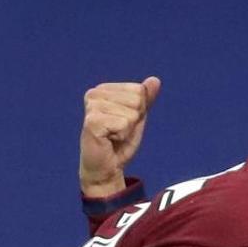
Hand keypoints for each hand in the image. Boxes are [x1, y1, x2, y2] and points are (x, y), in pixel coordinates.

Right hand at [79, 77, 160, 196]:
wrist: (106, 166)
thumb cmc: (120, 141)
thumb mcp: (137, 117)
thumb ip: (145, 98)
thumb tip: (155, 80)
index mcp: (103, 89)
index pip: (139, 90)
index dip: (139, 110)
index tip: (124, 122)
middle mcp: (94, 94)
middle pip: (137, 100)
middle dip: (134, 119)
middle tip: (119, 131)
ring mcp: (92, 107)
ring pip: (132, 113)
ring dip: (127, 129)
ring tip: (114, 135)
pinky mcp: (92, 121)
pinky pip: (124, 124)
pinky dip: (122, 135)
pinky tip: (109, 140)